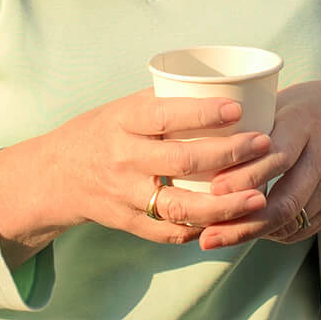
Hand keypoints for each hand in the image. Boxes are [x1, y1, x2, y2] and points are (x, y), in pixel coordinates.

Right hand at [0, 90, 273, 255]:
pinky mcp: (128, 222)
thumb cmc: (102, 131)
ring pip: (180, 206)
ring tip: (259, 197)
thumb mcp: (123, 108)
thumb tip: (224, 87)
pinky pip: (169, 232)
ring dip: (224, 204)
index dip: (203, 114)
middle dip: (229, 154)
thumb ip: (165, 102)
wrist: (56, 175)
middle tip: (264, 145)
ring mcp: (125, 195)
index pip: (165, 116)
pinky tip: (230, 221)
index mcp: (122, 122)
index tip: (238, 108)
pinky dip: (201, 228)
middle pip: (181, 162)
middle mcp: (122, 159)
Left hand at [192, 77, 320, 250]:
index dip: (244, 176)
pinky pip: (302, 228)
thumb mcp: (283, 101)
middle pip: (285, 201)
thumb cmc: (311, 106)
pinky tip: (247, 232)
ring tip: (217, 237)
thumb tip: (194, 144)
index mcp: (305, 124)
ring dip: (253, 233)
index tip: (212, 189)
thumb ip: (248, 124)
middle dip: (243, 223)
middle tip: (207, 235)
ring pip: (292, 221)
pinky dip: (272, 234)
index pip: (276, 156)